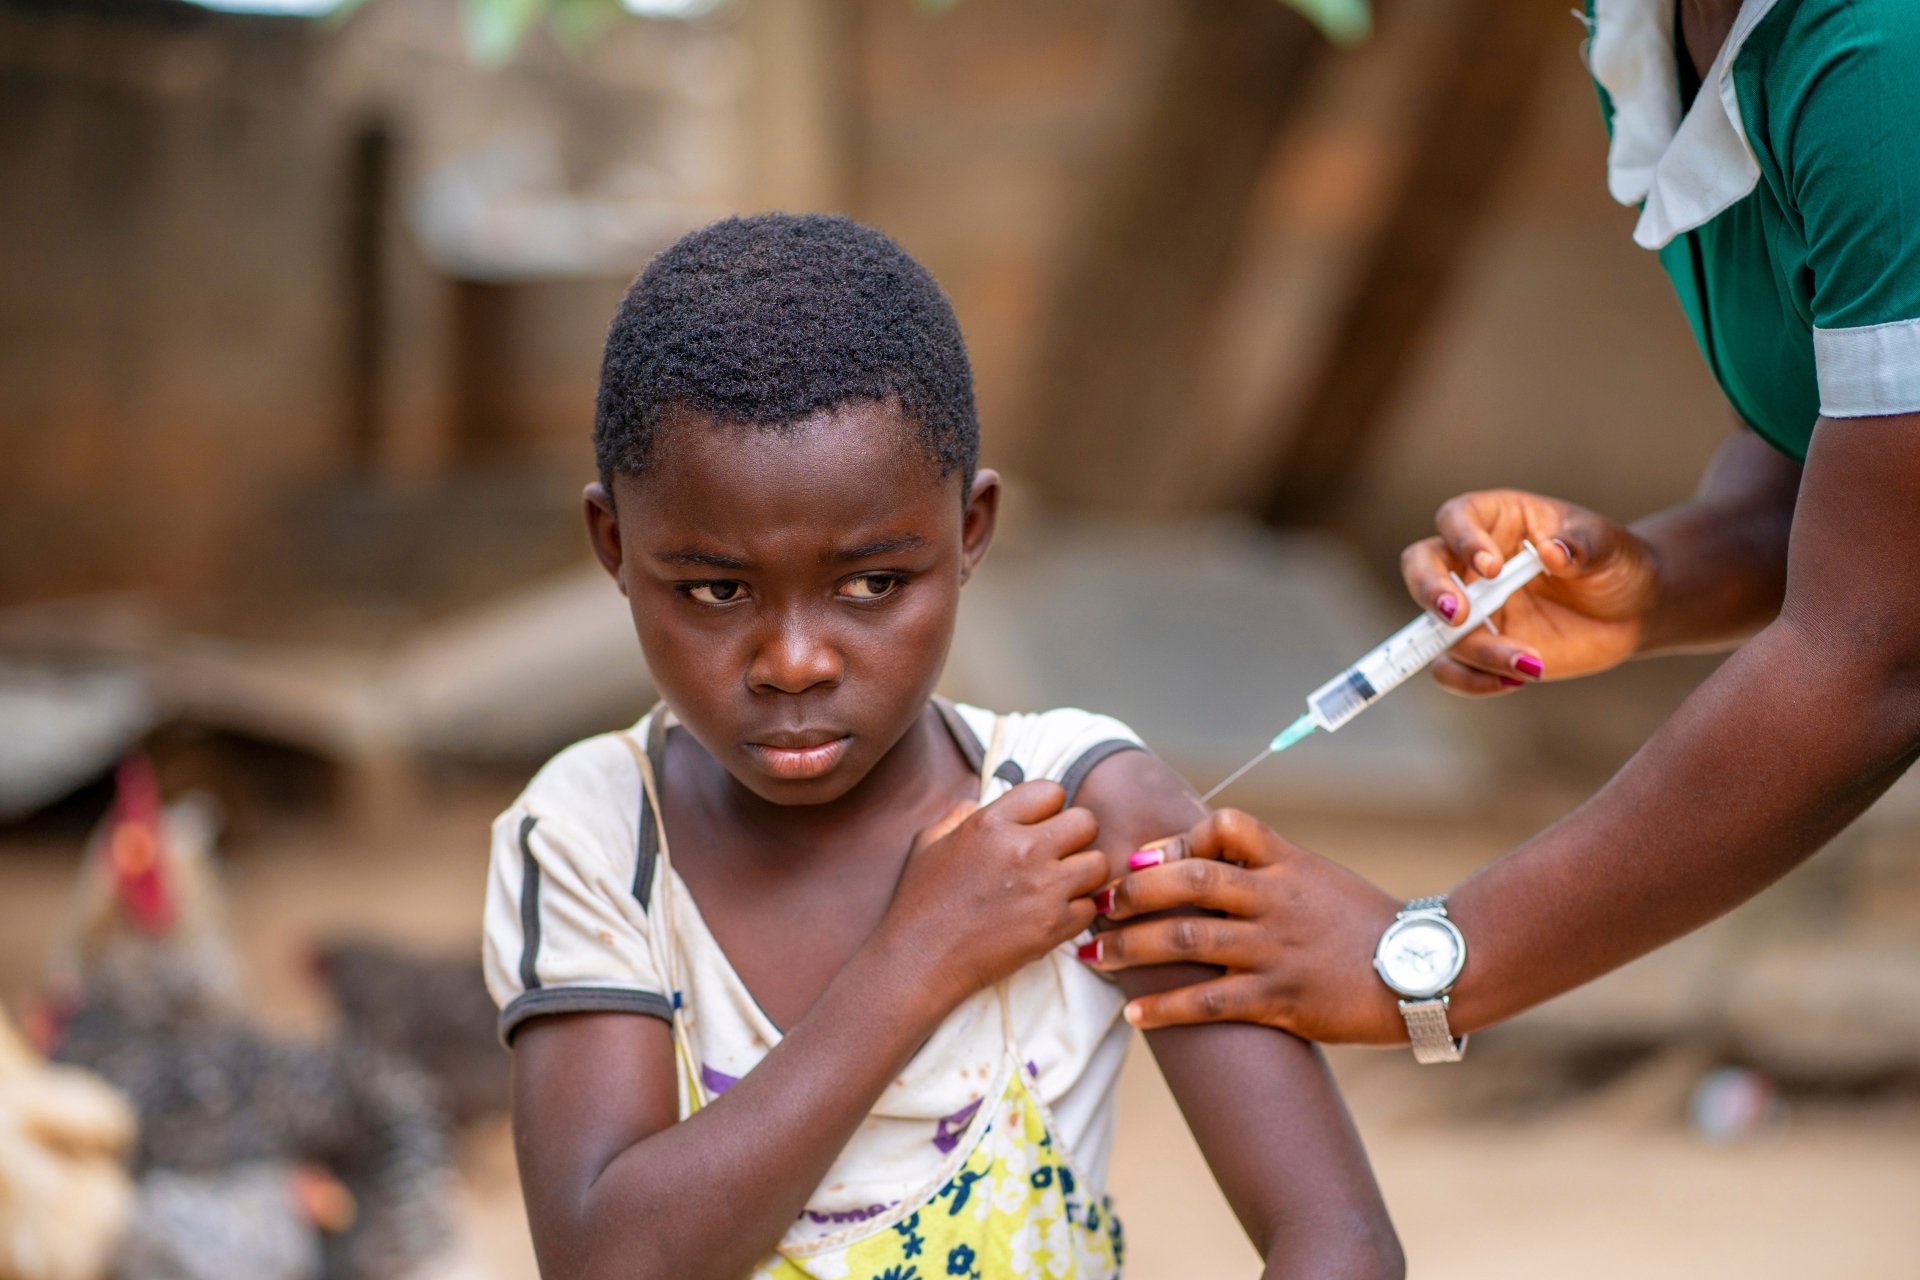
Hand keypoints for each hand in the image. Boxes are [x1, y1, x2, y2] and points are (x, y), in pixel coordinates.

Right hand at [877, 781, 1107, 1012]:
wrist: (920, 960)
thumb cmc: (920, 902)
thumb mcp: (928, 841)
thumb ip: (959, 813)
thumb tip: (980, 798)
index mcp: (992, 823)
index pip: (1052, 791)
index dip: (1049, 808)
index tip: (1039, 825)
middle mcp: (1023, 849)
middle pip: (1086, 822)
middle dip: (1076, 836)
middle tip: (1059, 853)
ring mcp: (1043, 889)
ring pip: (1098, 864)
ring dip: (1083, 874)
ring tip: (1060, 885)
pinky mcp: (1053, 927)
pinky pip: (1090, 907)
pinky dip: (1076, 911)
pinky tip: (1052, 914)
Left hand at [1088, 810, 1404, 1044]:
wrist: (1426, 972)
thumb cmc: (1368, 926)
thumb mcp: (1320, 878)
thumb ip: (1269, 869)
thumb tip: (1208, 863)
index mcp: (1288, 863)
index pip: (1226, 826)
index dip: (1178, 838)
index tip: (1142, 859)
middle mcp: (1276, 900)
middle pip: (1190, 880)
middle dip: (1134, 891)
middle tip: (1098, 904)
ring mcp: (1276, 949)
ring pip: (1187, 940)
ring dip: (1131, 948)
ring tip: (1095, 958)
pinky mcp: (1281, 998)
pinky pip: (1210, 1002)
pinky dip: (1165, 1007)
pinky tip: (1134, 1013)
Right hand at [1400, 489, 1658, 694]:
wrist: (1632, 611)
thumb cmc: (1616, 563)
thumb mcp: (1609, 547)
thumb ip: (1582, 547)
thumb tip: (1552, 553)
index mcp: (1497, 521)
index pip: (1457, 518)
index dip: (1463, 539)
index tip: (1490, 567)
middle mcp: (1471, 562)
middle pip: (1420, 565)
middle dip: (1430, 590)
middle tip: (1459, 616)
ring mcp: (1472, 607)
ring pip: (1434, 627)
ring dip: (1475, 651)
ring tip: (1529, 662)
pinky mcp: (1479, 648)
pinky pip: (1451, 668)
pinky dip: (1473, 681)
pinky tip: (1517, 679)